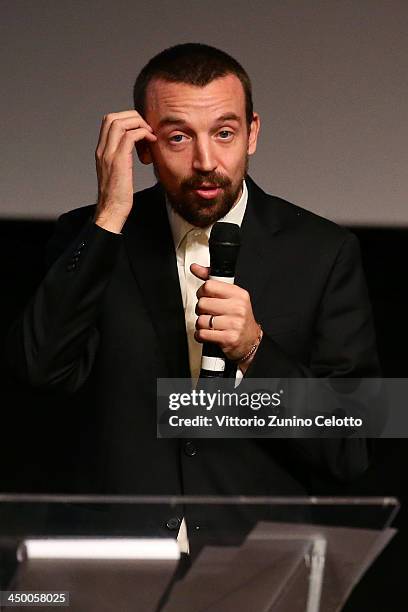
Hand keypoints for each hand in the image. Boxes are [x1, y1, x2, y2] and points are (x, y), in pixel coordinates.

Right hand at [94, 110, 156, 232]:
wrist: (111, 210)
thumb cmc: (117, 195)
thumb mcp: (116, 171)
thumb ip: (120, 157)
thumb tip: (133, 149)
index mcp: (101, 151)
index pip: (108, 121)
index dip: (126, 118)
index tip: (140, 128)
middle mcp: (102, 150)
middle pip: (112, 117)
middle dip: (132, 117)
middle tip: (146, 128)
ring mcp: (109, 154)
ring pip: (119, 123)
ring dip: (138, 123)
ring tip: (149, 134)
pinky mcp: (118, 161)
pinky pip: (130, 137)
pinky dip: (142, 133)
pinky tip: (151, 141)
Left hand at [192, 264, 261, 370]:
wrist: (250, 340)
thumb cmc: (238, 316)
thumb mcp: (230, 295)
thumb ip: (212, 280)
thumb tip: (195, 267)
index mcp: (238, 294)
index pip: (209, 286)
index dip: (202, 292)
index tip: (206, 297)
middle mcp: (238, 308)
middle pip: (202, 303)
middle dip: (201, 310)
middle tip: (209, 313)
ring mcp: (234, 323)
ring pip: (201, 320)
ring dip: (201, 324)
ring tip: (210, 325)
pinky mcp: (229, 338)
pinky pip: (203, 334)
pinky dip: (201, 335)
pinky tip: (209, 334)